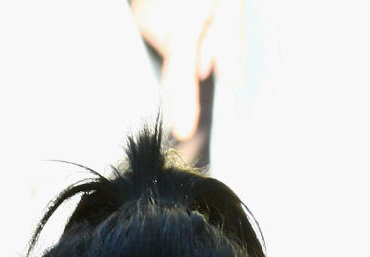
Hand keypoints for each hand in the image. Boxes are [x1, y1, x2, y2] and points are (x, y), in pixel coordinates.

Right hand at [131, 0, 243, 140]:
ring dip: (191, 39)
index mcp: (182, 26)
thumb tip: (228, 77)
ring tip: (202, 10)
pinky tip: (185, 10)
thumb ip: (228, 40)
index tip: (184, 131)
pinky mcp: (140, 17)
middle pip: (181, 61)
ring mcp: (144, 21)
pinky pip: (162, 33)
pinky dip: (178, 30)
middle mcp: (156, 27)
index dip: (185, 107)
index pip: (181, 77)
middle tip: (215, 23)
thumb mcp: (229, 1)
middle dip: (201, 54)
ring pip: (174, 47)